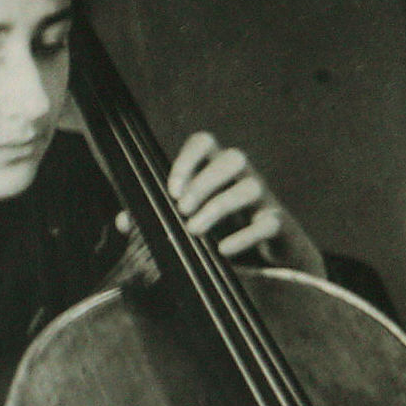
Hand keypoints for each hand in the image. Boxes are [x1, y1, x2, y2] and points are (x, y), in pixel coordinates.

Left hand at [168, 131, 323, 277]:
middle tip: (182, 211)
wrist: (270, 261)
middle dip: (203, 183)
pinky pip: (268, 224)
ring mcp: (265, 200)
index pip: (205, 143)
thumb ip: (163, 217)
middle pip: (233, 158)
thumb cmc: (224, 232)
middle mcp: (245, 178)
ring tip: (194, 230)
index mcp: (220, 170)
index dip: (188, 159)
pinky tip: (223, 249)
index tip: (172, 191)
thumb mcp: (192, 221)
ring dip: (218, 207)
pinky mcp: (279, 227)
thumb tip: (126, 220)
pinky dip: (244, 236)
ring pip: (251, 188)